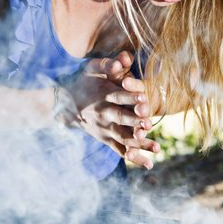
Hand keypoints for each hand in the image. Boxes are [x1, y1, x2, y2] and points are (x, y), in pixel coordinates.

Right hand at [62, 51, 158, 168]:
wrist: (65, 104)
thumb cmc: (84, 82)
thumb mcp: (93, 68)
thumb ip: (108, 64)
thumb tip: (123, 59)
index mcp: (103, 95)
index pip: (118, 96)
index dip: (130, 96)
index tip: (143, 96)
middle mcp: (104, 113)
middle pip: (120, 117)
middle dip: (135, 120)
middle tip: (148, 122)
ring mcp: (105, 128)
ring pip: (123, 137)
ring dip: (139, 142)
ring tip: (157, 147)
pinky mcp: (106, 139)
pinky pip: (120, 150)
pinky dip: (134, 157)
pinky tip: (149, 164)